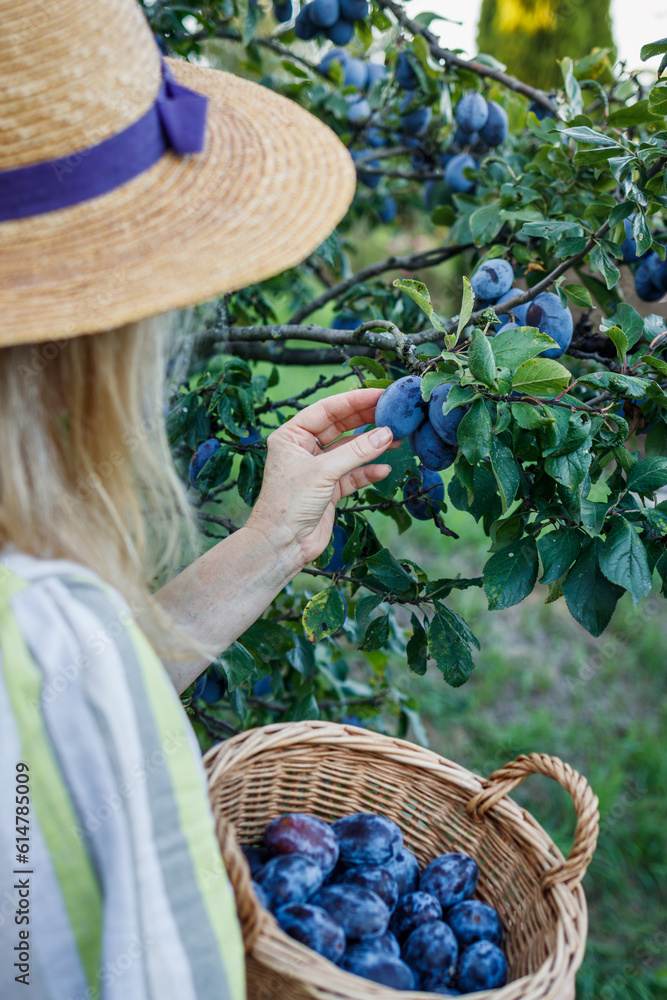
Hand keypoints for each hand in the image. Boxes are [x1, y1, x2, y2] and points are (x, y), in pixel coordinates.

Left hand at [245, 388, 397, 566]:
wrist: (282, 545)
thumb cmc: (288, 504)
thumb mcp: (323, 472)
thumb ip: (356, 452)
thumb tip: (386, 434)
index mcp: (291, 436)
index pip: (326, 410)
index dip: (353, 401)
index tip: (380, 394)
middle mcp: (303, 449)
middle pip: (340, 427)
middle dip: (366, 420)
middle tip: (393, 412)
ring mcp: (318, 469)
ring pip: (350, 451)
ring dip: (371, 446)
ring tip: (396, 438)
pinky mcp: (329, 490)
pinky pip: (353, 475)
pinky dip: (368, 472)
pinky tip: (384, 469)